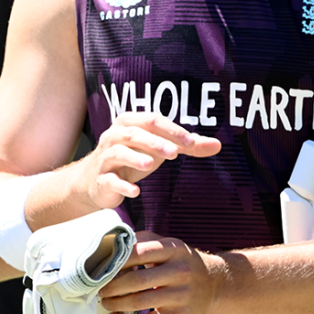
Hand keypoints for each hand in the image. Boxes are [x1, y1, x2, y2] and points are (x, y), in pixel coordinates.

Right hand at [76, 114, 221, 209]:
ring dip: (135, 158)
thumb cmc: (132, 158)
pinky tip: (136, 192)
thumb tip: (218, 145)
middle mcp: (114, 136)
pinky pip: (110, 180)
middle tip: (174, 152)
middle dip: (154, 142)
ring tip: (152, 165)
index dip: (171, 130)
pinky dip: (122, 186)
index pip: (152, 120)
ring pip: (119, 153)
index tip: (190, 142)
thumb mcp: (159, 149)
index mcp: (130, 123)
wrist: (95, 181)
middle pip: (134, 133)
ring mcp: (106, 158)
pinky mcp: (101, 179)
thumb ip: (187, 146)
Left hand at [98, 232, 224, 313]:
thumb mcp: (169, 245)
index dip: (116, 261)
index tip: (101, 268)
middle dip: (112, 286)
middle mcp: (179, 271)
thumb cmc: (182, 263)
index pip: (138, 252)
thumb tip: (112, 243)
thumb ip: (143, 241)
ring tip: (105, 302)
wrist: (214, 285)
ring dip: (116, 304)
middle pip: (136, 279)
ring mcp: (181, 295)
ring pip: (139, 302)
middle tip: (99, 289)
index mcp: (173, 249)